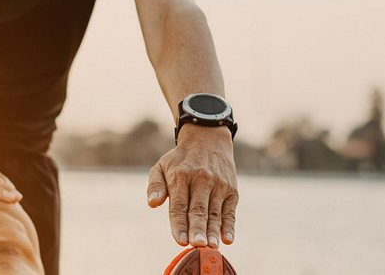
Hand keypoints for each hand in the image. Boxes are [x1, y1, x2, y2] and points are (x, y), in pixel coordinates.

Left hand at [146, 124, 238, 247]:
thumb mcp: (162, 165)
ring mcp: (218, 185)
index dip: (179, 224)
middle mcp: (201, 180)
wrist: (209, 138)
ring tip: (211, 246)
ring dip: (213, 231)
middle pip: (198, 209)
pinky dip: (229, 225)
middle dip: (197, 228)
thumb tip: (152, 204)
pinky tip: (227, 238)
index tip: (180, 240)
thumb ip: (155, 185)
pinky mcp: (231, 190)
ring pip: (215, 212)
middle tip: (197, 244)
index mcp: (181, 176)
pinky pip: (230, 211)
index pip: (179, 205)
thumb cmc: (181, 159)